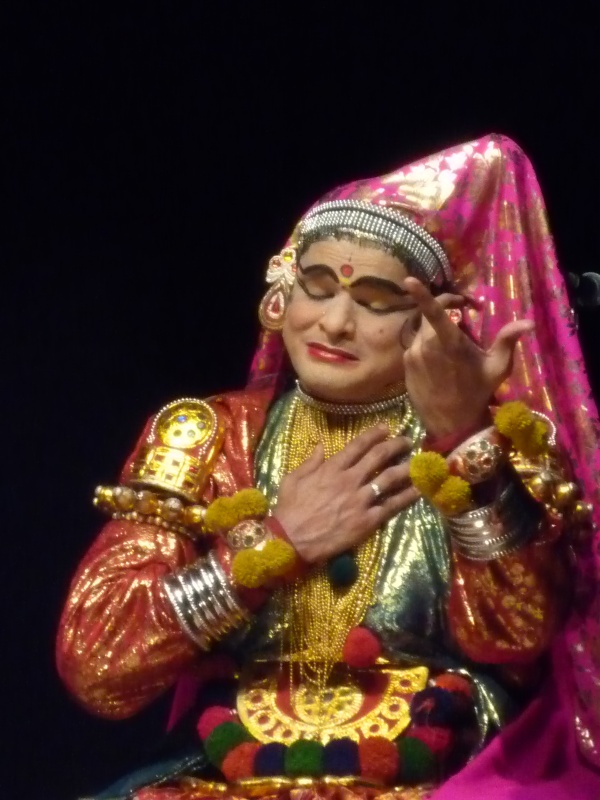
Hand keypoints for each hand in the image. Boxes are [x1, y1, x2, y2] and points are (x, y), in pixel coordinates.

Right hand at [274, 426, 416, 563]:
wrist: (291, 539)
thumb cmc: (289, 508)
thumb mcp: (293, 479)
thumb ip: (309, 461)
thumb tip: (321, 445)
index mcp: (332, 468)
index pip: (358, 445)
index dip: (375, 434)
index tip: (387, 427)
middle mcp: (349, 480)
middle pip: (379, 457)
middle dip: (396, 445)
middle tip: (407, 441)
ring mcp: (360, 500)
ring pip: (390, 479)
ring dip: (406, 467)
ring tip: (418, 461)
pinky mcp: (367, 521)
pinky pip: (391, 506)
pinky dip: (407, 497)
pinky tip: (418, 490)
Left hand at [403, 277, 533, 437]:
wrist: (452, 425)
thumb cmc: (478, 394)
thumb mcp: (497, 368)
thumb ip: (507, 341)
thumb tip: (528, 323)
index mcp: (448, 343)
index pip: (433, 312)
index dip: (421, 294)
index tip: (409, 280)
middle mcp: (425, 346)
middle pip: (429, 317)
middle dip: (444, 312)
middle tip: (463, 317)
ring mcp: (412, 357)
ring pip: (422, 333)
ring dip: (436, 332)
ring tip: (453, 349)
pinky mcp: (405, 368)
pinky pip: (416, 349)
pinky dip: (427, 348)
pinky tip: (440, 364)